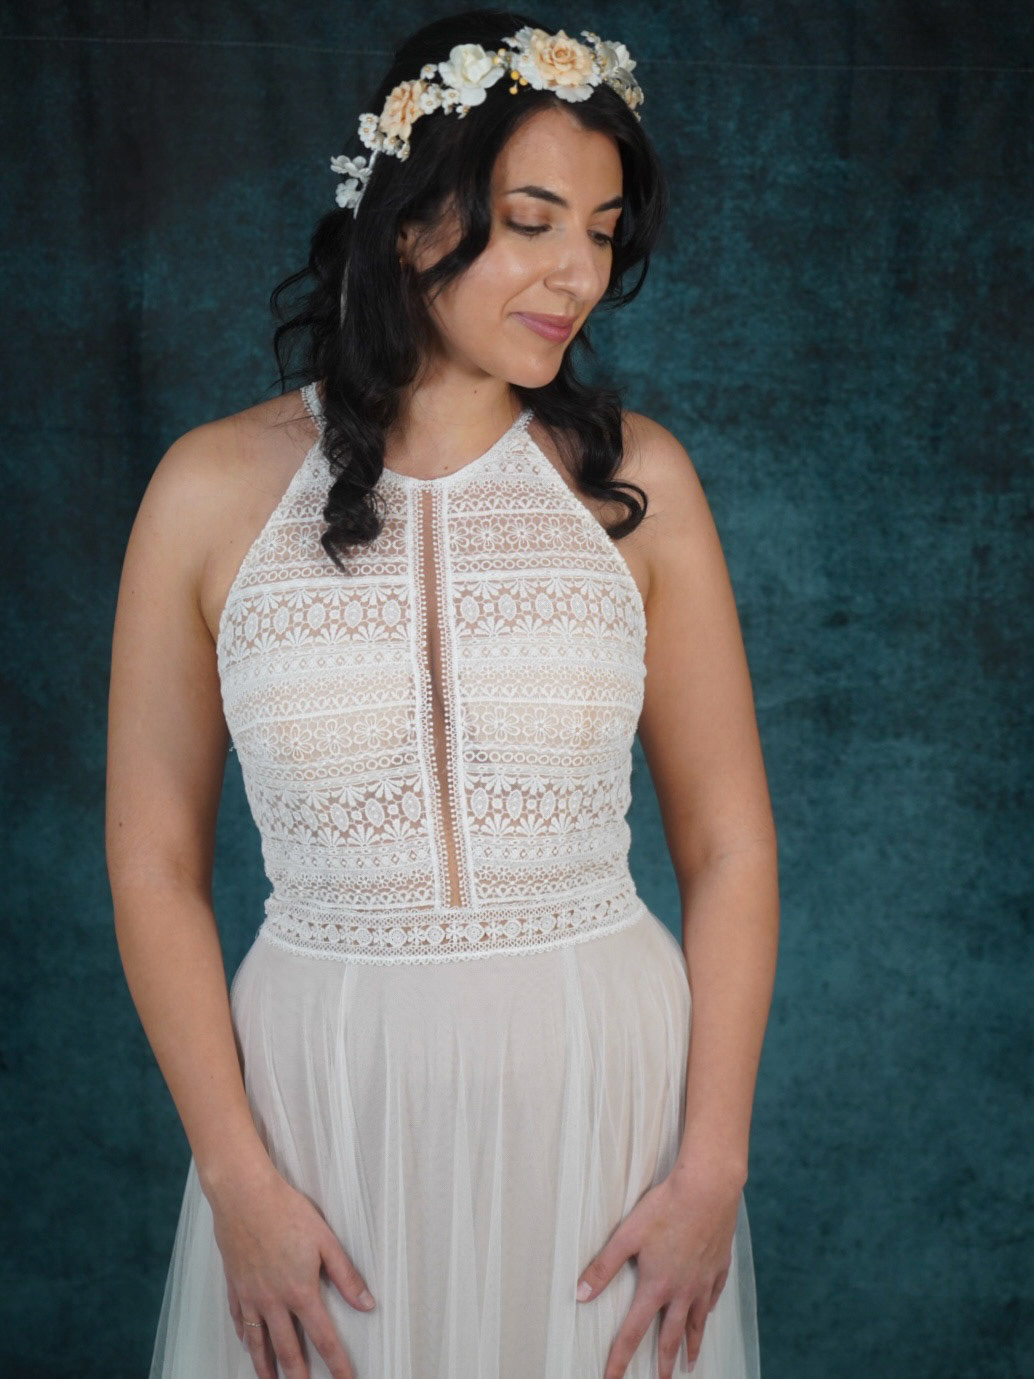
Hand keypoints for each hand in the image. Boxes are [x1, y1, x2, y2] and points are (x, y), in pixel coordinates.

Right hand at [208, 1157, 375, 1378]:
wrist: (244, 1196)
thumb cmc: (286, 1212)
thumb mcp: (325, 1240)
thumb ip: (346, 1275)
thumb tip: (366, 1303)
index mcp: (300, 1291)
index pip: (323, 1337)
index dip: (337, 1364)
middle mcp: (274, 1301)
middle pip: (288, 1350)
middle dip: (298, 1377)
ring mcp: (250, 1296)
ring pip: (258, 1343)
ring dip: (266, 1367)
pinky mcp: (234, 1285)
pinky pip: (239, 1320)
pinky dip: (245, 1337)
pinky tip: (247, 1343)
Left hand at [575, 1159, 741, 1378]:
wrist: (707, 1190)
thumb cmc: (665, 1208)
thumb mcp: (627, 1235)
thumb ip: (603, 1267)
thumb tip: (580, 1294)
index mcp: (656, 1287)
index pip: (633, 1332)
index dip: (620, 1359)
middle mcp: (682, 1291)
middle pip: (671, 1336)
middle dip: (664, 1363)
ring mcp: (704, 1281)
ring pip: (697, 1323)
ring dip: (692, 1346)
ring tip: (691, 1364)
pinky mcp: (719, 1266)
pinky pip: (714, 1297)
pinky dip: (708, 1311)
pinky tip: (707, 1313)